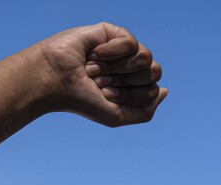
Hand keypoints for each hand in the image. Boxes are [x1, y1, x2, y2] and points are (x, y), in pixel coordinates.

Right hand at [37, 23, 166, 126]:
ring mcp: (121, 50)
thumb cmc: (81, 100)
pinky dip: (112, 52)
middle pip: (154, 72)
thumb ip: (145, 111)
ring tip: (96, 69)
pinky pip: (131, 42)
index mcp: (130, 87)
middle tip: (101, 82)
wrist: (56, 80)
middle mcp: (128, 68)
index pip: (152, 90)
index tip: (106, 96)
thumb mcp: (116, 116)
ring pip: (146, 57)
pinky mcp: (112, 32)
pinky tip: (95, 53)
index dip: (131, 96)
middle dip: (127, 82)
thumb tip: (164, 90)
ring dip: (120, 68)